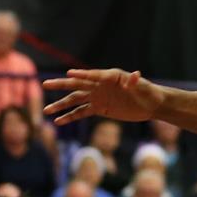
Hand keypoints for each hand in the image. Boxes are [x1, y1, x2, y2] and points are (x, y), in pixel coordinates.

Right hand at [43, 68, 161, 125]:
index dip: (81, 75)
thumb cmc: (148, 92)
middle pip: (77, 85)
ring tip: (46, 111)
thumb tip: (135, 76)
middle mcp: (100, 85)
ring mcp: (98, 97)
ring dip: (61, 105)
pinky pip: (81, 113)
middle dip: (61, 85)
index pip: (92, 75)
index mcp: (109, 77)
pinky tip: (58, 122)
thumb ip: (136, 82)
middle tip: (45, 84)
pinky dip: (70, 117)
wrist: (151, 104)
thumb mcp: (143, 87)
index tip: (69, 74)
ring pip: (75, 100)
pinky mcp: (99, 109)